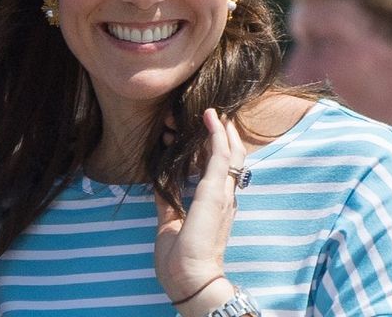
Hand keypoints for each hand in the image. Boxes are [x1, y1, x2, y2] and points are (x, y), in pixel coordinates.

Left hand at [154, 109, 244, 312]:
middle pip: (231, 160)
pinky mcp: (214, 192)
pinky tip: (211, 119)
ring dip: (219, 132)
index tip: (193, 134)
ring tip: (212, 113)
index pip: (218, 172)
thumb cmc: (180, 260)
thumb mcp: (170, 222)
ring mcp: (221, 194)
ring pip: (230, 154)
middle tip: (210, 117)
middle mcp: (223, 198)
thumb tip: (160, 185)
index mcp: (215, 207)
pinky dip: (217, 136)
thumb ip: (168, 201)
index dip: (210, 151)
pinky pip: (221, 157)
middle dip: (221, 137)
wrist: (189, 278)